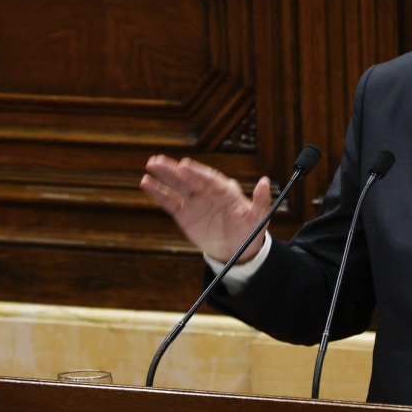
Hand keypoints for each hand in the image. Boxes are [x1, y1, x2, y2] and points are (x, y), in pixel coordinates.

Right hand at [140, 155, 272, 262]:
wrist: (237, 250)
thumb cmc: (249, 231)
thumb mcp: (258, 218)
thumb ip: (260, 201)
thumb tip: (265, 182)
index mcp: (224, 190)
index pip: (208, 179)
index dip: (197, 173)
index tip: (184, 166)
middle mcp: (207, 192)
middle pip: (189, 179)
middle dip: (174, 170)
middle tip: (159, 160)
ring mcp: (194, 202)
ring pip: (177, 186)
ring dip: (163, 176)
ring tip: (150, 165)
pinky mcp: (183, 214)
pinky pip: (169, 202)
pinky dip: (158, 193)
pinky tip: (146, 183)